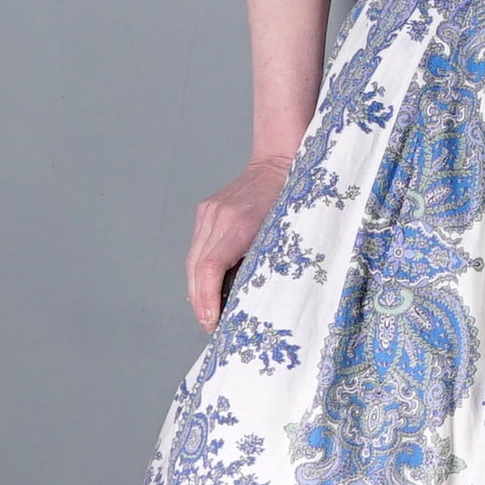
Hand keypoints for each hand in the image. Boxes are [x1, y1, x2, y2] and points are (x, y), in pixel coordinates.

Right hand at [186, 153, 293, 332]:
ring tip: (207, 310)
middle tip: (210, 324)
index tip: (211, 321)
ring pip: (192, 259)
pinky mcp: (205, 210)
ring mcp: (208, 212)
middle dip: (199, 301)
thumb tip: (255, 298)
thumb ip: (266, 261)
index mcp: (238, 223)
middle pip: (195, 268)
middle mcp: (217, 217)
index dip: (206, 299)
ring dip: (196, 288)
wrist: (280, 161)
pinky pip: (197, 246)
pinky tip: (207, 284)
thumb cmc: (293, 199)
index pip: (209, 268)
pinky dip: (199, 269)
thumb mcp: (285, 234)